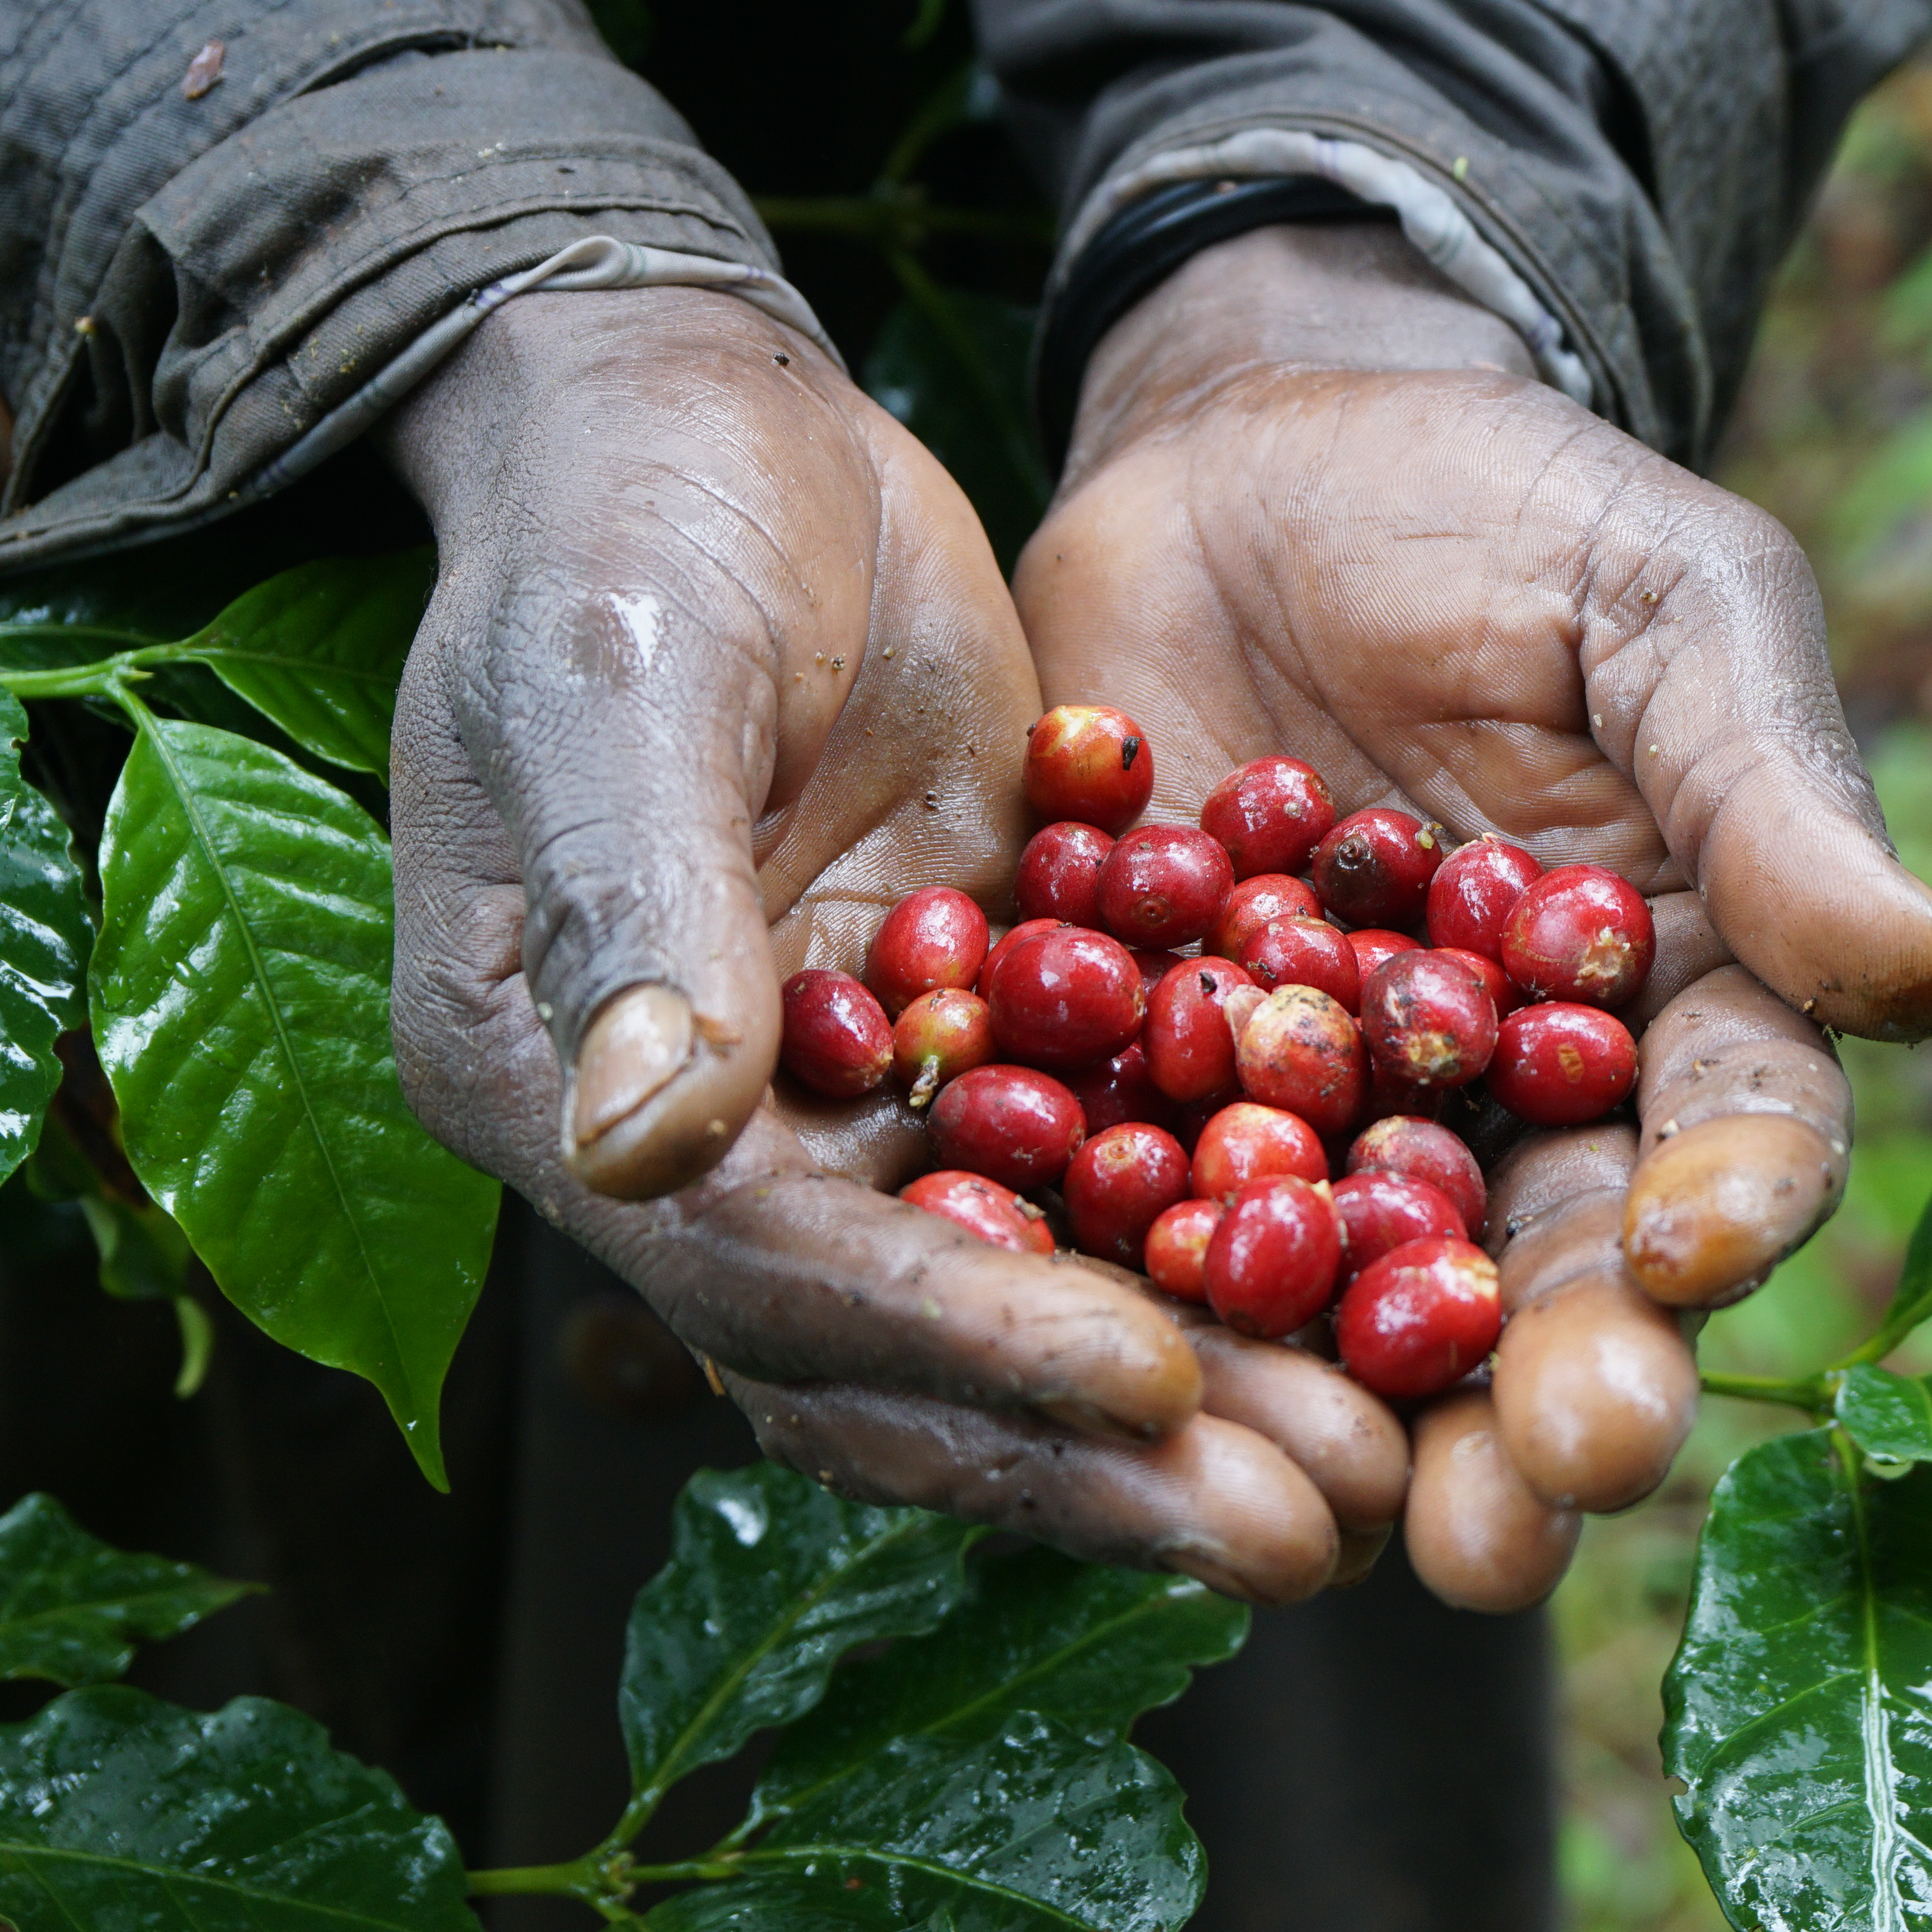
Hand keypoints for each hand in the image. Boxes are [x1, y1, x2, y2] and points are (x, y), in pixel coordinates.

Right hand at [379, 288, 1366, 1600]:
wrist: (701, 410)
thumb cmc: (628, 512)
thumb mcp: (623, 680)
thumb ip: (642, 906)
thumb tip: (644, 1150)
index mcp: (553, 1084)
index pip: (769, 1269)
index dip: (960, 1336)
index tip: (1147, 1380)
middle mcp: (687, 1141)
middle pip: (901, 1348)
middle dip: (1101, 1446)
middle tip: (1314, 1521)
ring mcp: (828, 1096)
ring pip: (1014, 1291)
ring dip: (1186, 1387)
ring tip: (1375, 1467)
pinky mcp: (956, 1028)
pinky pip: (1088, 1178)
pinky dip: (1211, 1243)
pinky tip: (1378, 1294)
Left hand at [1017, 224, 1931, 1607]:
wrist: (1254, 458)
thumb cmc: (1510, 515)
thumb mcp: (1663, 605)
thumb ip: (1766, 786)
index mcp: (1673, 1008)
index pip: (1730, 1137)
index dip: (1725, 1211)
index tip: (1683, 1257)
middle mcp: (1508, 1109)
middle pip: (1545, 1280)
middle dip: (1543, 1401)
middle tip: (1532, 1503)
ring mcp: (1316, 1123)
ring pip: (1344, 1303)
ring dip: (1345, 1420)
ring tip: (1336, 1525)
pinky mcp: (1137, 1098)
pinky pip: (1128, 1213)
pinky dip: (1118, 1289)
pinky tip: (1099, 1363)